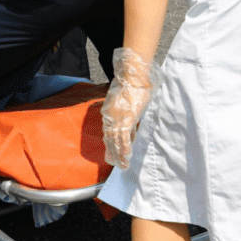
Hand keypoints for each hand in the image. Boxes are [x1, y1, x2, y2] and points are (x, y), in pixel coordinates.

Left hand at [101, 47, 157, 169]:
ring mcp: (117, 119)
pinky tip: (126, 157)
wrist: (132, 75)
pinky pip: (124, 137)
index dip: (110, 141)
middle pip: (110, 137)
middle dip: (112, 151)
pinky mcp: (126, 119)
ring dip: (119, 154)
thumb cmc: (130, 83)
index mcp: (108, 111)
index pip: (108, 130)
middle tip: (112, 162)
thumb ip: (125, 109)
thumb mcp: (125, 98)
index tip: (110, 150)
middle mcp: (110, 116)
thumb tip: (130, 117)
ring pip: (116, 140)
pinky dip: (125, 148)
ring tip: (122, 165)